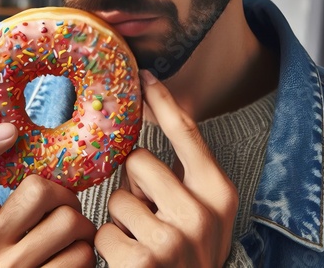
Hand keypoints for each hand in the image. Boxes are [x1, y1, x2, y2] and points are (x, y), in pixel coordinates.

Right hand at [0, 123, 95, 267]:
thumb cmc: (27, 256)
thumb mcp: (9, 229)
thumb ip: (21, 200)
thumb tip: (52, 152)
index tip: (9, 131)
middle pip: (38, 190)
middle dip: (66, 196)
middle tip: (66, 210)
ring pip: (69, 221)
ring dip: (83, 228)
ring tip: (72, 240)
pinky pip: (82, 254)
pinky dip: (89, 254)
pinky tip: (73, 262)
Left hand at [95, 70, 238, 266]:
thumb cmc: (191, 255)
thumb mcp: (203, 214)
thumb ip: (182, 177)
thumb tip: (144, 138)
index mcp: (219, 193)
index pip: (187, 133)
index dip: (164, 100)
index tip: (144, 75)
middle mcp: (201, 213)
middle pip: (139, 160)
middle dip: (134, 183)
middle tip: (148, 211)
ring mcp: (173, 240)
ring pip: (117, 198)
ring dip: (122, 218)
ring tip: (142, 241)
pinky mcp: (143, 263)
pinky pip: (103, 232)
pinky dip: (110, 246)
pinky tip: (131, 261)